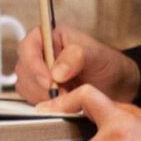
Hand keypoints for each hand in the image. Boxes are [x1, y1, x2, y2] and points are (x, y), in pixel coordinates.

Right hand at [13, 23, 140, 106]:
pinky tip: (62, 103)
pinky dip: (45, 105)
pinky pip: (31, 99)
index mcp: (50, 36)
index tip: (48, 79)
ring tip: (67, 96)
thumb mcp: (96, 55)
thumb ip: (76, 57)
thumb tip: (56, 71)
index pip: (28, 46)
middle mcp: (41, 54)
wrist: (117, 87)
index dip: (34, 64)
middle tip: (63, 92)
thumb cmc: (107, 64)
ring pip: (25, 86)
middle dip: (41, 84)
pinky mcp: (40, 91)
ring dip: (43, 96)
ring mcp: (39, 73)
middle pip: (24, 69)